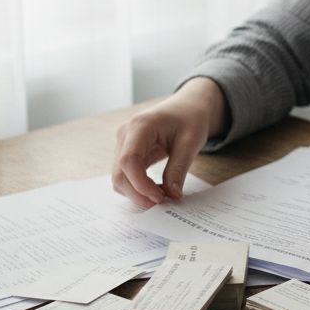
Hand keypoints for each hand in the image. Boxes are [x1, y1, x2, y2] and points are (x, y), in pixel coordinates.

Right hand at [112, 77, 226, 207]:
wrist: (187, 106)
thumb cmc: (190, 118)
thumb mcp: (190, 143)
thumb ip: (178, 169)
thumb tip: (171, 196)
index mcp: (140, 126)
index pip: (129, 161)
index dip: (141, 185)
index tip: (160, 198)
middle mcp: (125, 134)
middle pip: (119, 173)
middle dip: (137, 193)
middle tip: (162, 203)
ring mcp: (123, 143)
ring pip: (119, 177)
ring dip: (136, 192)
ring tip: (162, 194)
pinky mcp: (127, 151)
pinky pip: (125, 174)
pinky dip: (138, 186)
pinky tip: (156, 188)